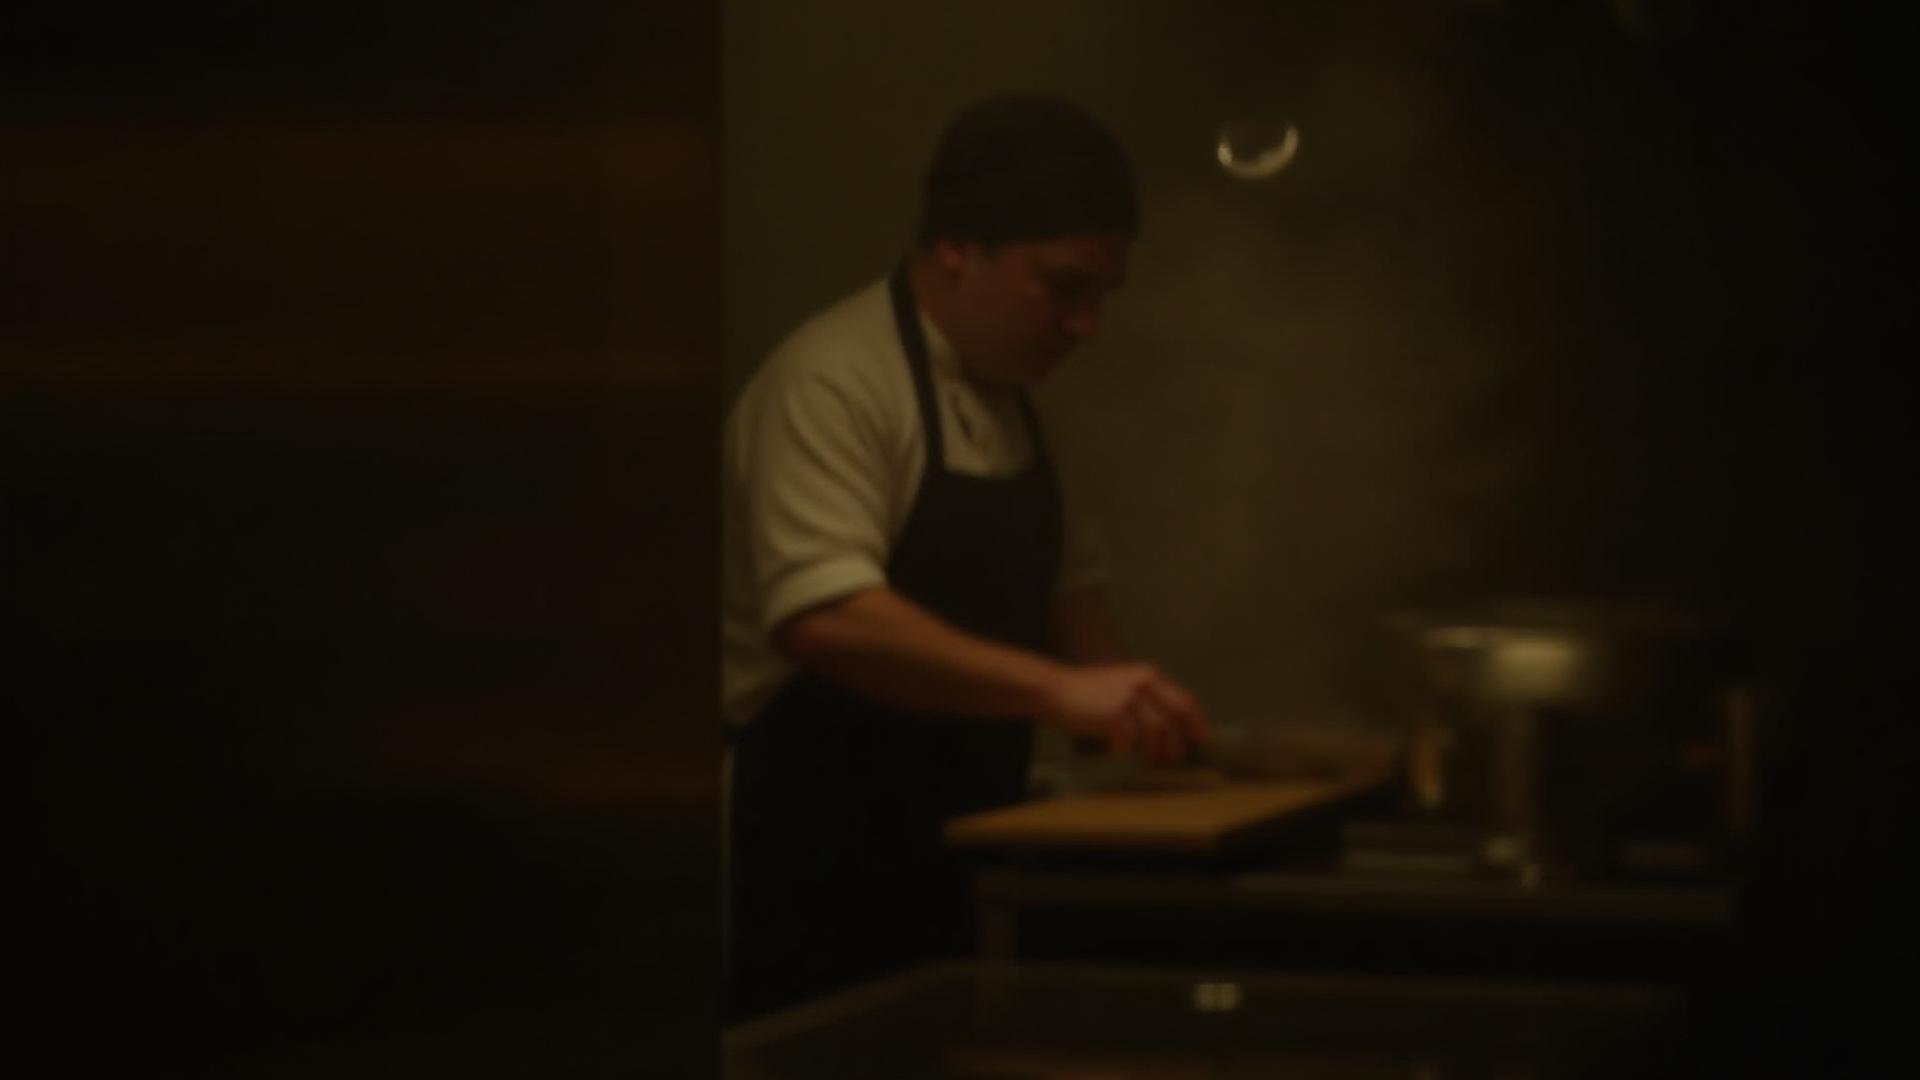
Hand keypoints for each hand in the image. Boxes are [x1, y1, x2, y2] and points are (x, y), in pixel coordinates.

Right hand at [1038, 663, 1210, 765]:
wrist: (1056, 689)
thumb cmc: (1089, 692)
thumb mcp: (1123, 684)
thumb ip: (1146, 699)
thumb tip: (1169, 728)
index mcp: (1148, 675)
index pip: (1183, 700)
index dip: (1196, 722)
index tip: (1203, 739)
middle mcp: (1142, 683)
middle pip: (1173, 717)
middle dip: (1177, 741)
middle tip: (1174, 757)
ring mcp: (1128, 698)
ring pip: (1154, 732)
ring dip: (1153, 750)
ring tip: (1148, 759)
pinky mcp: (1113, 714)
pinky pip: (1129, 741)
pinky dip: (1125, 751)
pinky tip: (1116, 753)